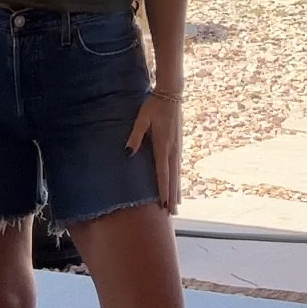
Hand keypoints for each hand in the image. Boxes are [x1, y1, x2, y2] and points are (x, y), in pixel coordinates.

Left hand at [126, 93, 181, 214]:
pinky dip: (178, 178)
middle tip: (173, 214)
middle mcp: (172, 149)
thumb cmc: (154, 105)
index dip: (163, 190)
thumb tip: (128, 153)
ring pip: (177, 173)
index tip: (164, 205)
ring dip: (177, 189)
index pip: (162, 173)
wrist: (171, 93)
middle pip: (173, 177)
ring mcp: (177, 146)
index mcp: (162, 145)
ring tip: (177, 204)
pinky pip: (178, 166)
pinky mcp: (179, 143)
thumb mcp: (142, 118)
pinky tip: (178, 184)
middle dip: (172, 196)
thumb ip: (135, 136)